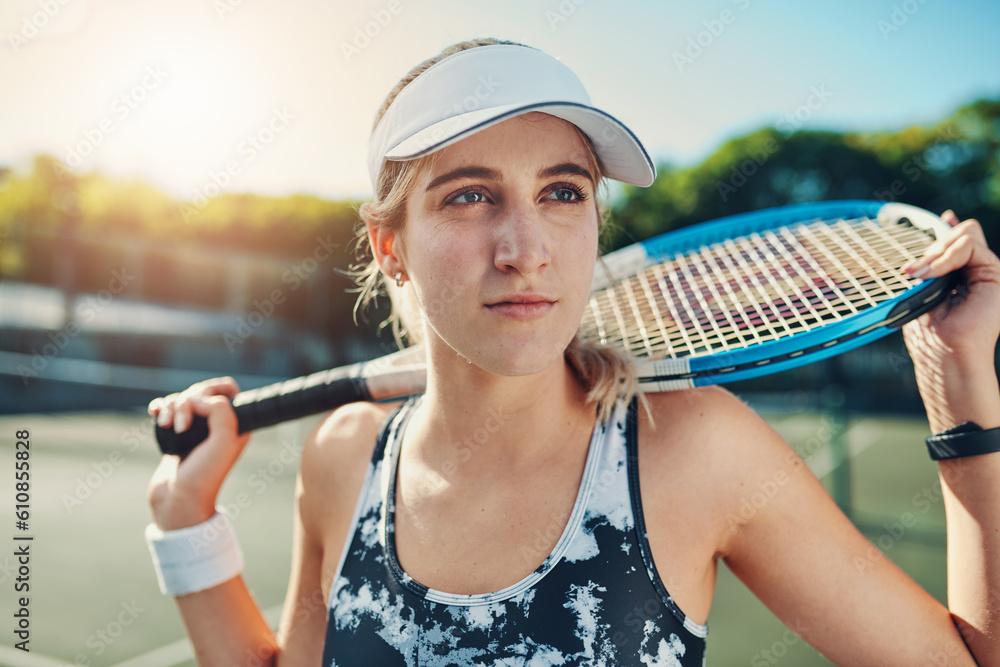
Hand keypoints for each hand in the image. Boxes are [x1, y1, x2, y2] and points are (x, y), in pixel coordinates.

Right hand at [146, 377, 250, 529]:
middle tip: (182, 426)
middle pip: (200, 392)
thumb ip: (220, 412)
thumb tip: (196, 398)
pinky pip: (166, 409)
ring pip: (181, 399)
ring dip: (171, 407)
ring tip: (166, 427)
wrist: (177, 501)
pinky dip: (160, 408)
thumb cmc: (204, 476)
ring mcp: (195, 429)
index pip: (227, 389)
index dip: (212, 389)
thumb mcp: (223, 442)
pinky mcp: (175, 434)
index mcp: (235, 424)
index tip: (201, 406)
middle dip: (186, 402)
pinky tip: (156, 416)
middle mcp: (216, 425)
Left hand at [902, 211, 999, 430]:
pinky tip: (932, 274)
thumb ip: (935, 261)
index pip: (958, 238)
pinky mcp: (994, 273)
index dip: (945, 231)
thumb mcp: (927, 289)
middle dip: (931, 249)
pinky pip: (969, 245)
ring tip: (921, 275)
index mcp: (961, 273)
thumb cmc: (931, 329)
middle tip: (913, 273)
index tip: (938, 225)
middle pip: (958, 234)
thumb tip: (942, 224)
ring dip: (936, 254)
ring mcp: (988, 270)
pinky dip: (946, 256)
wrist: (946, 351)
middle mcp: (978, 270)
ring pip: (964, 235)